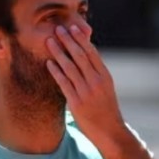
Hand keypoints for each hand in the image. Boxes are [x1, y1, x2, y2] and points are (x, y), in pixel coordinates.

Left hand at [46, 24, 125, 146]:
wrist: (110, 131)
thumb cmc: (106, 108)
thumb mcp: (106, 88)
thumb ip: (96, 73)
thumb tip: (85, 57)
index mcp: (105, 76)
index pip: (92, 53)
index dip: (81, 39)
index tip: (73, 27)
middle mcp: (96, 82)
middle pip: (80, 56)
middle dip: (68, 41)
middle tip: (57, 28)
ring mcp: (86, 92)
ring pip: (70, 67)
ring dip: (58, 52)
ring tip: (49, 41)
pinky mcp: (77, 103)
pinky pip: (64, 83)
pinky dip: (56, 72)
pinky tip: (49, 63)